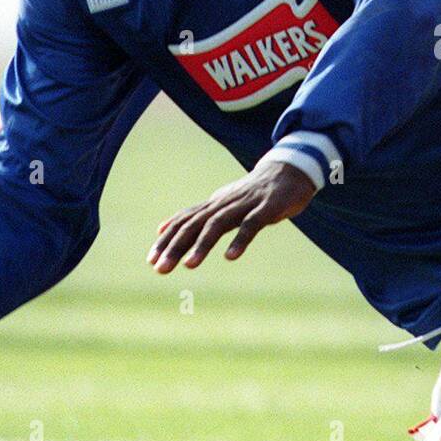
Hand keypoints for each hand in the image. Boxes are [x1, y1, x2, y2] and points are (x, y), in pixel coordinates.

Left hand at [148, 159, 316, 272]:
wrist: (289, 171)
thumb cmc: (253, 193)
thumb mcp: (221, 204)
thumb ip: (195, 216)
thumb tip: (162, 227)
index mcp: (213, 205)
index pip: (184, 222)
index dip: (167, 240)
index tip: (151, 261)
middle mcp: (224, 203)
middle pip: (195, 224)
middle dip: (176, 246)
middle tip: (160, 269)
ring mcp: (245, 204)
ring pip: (218, 224)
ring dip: (202, 245)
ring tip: (189, 265)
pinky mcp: (267, 208)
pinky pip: (251, 225)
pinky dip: (240, 240)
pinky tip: (230, 257)